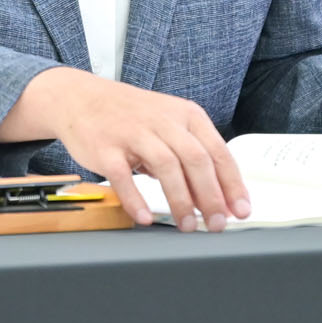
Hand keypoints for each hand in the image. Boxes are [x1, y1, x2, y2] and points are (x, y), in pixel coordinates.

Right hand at [0, 67, 250, 231]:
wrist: (81, 97)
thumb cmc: (131, 116)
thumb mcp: (168, 125)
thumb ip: (191, 156)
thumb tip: (219, 197)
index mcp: (185, 114)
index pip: (217, 150)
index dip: (232, 183)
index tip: (240, 210)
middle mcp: (163, 120)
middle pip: (196, 159)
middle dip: (211, 195)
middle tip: (216, 223)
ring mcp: (133, 132)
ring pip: (166, 166)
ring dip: (181, 200)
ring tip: (188, 225)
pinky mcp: (106, 147)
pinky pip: (123, 176)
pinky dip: (136, 199)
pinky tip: (145, 217)